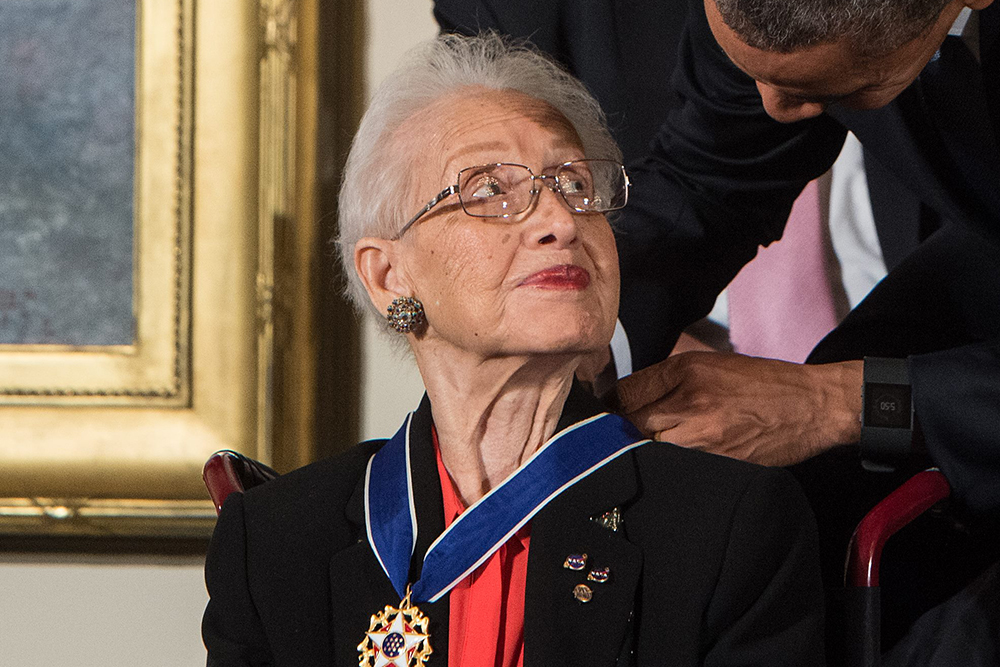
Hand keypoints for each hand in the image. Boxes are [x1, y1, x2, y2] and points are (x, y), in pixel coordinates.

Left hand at [613, 352, 862, 465]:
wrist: (813, 406)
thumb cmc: (761, 383)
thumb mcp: (711, 364)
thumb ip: (668, 379)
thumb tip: (626, 398)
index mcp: (686, 370)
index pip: (624, 393)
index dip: (610, 408)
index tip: (606, 416)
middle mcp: (690, 400)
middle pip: (630, 424)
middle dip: (621, 433)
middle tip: (619, 439)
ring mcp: (704, 435)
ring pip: (650, 449)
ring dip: (644, 453)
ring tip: (643, 454)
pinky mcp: (719, 462)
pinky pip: (677, 468)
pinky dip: (670, 468)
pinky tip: (672, 467)